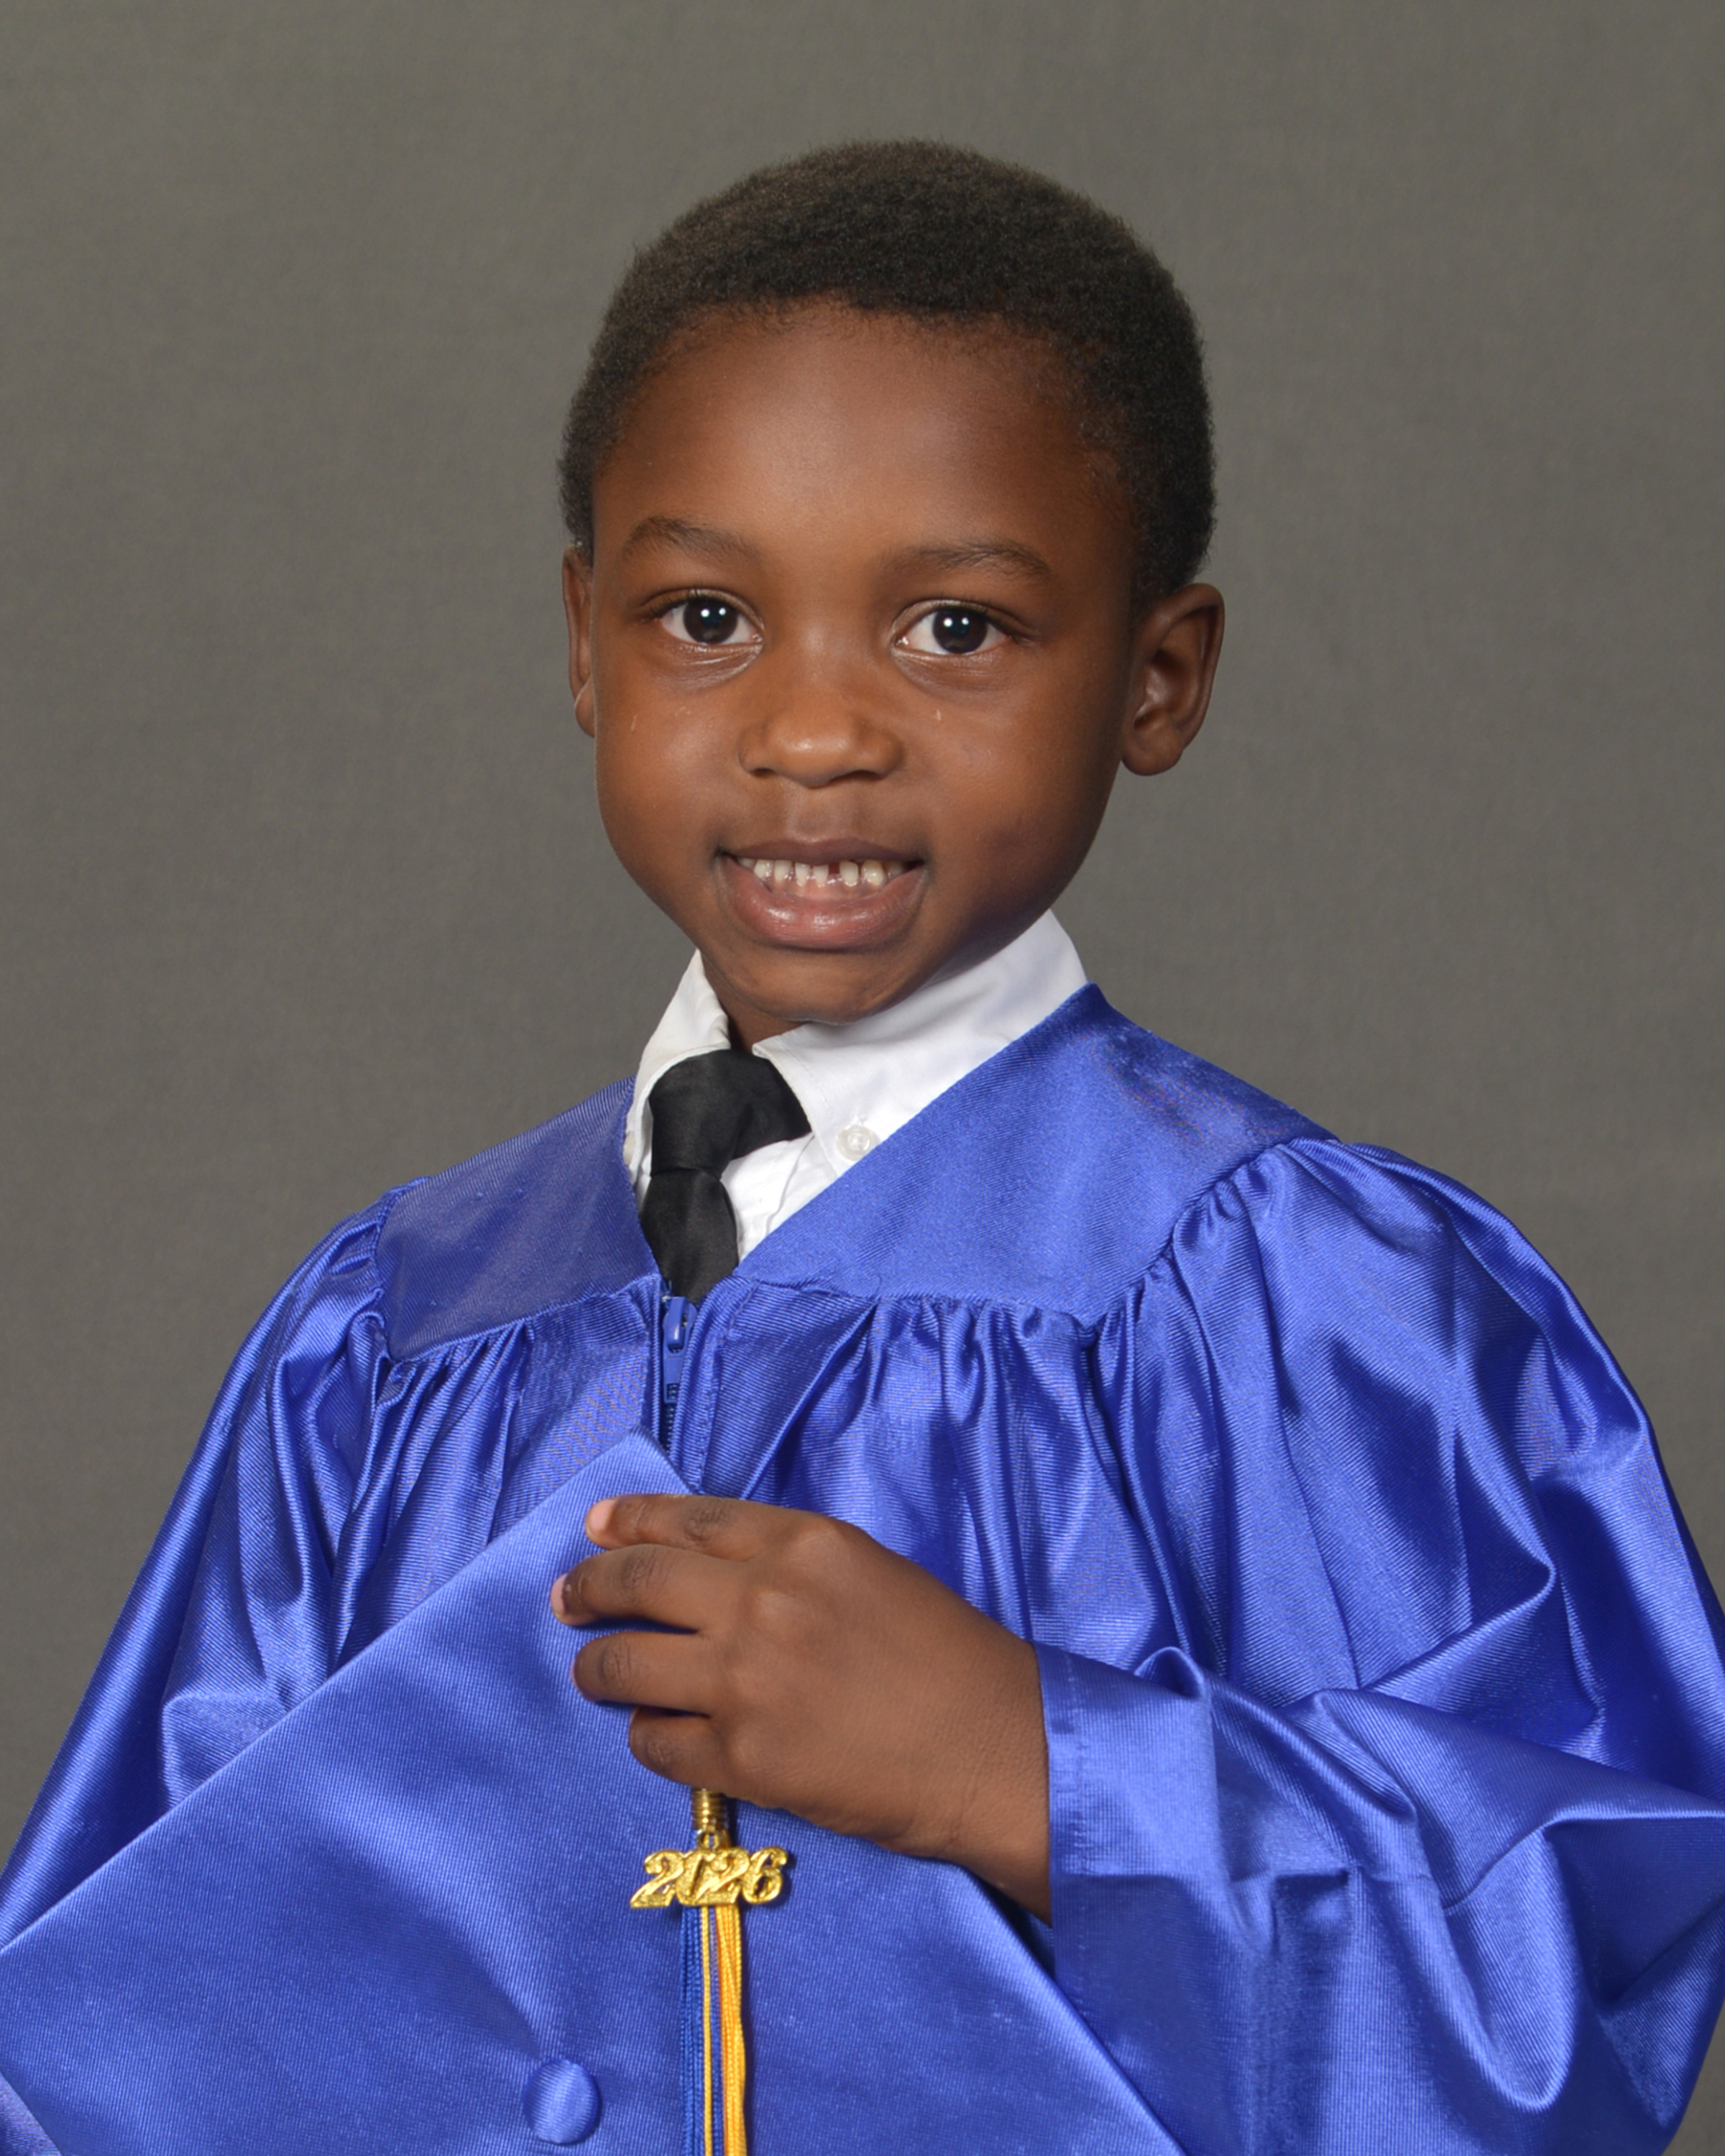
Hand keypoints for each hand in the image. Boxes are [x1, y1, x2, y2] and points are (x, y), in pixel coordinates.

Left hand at [551, 1493, 1049, 1917]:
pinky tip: (658, 1733)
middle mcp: (763, 1600)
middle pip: (638, 1580)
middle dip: (588, 1587)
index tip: (594, 1528)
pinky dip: (646, 1735)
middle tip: (565, 1598)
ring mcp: (746, 1681)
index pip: (685, 1519)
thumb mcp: (869, 1571)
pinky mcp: (743, 1757)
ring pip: (624, 1664)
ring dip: (597, 1666)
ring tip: (593, 1671)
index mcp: (803, 1542)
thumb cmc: (948, 1657)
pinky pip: (655, 1742)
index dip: (627, 1522)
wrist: (995, 1749)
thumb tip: (707, 1570)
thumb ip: (789, 1563)